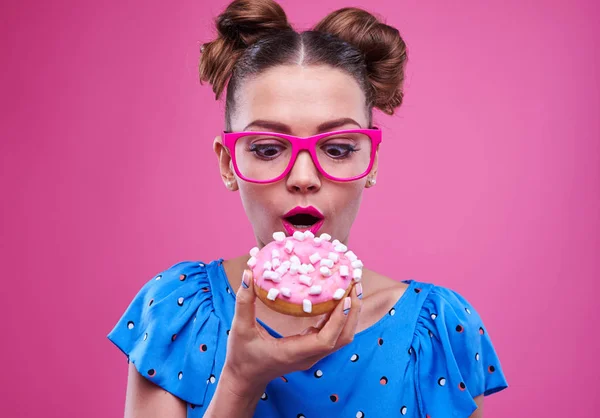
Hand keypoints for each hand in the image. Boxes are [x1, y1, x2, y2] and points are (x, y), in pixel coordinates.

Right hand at [221, 268, 361, 396]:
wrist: (245, 379)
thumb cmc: (242, 356)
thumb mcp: (239, 329)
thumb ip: (243, 302)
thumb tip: (248, 274)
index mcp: (293, 353)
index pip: (326, 340)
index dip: (338, 319)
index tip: (344, 297)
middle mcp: (309, 356)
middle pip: (342, 337)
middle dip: (352, 311)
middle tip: (354, 283)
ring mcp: (312, 354)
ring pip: (341, 337)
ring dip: (349, 314)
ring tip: (351, 287)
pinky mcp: (311, 349)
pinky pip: (333, 334)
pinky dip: (339, 316)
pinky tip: (337, 297)